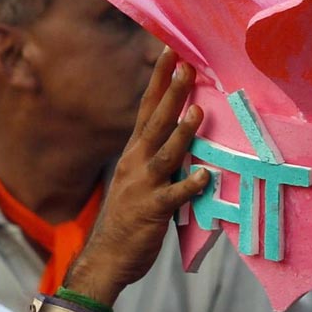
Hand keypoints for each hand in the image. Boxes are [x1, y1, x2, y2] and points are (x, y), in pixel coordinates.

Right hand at [62, 50, 210, 307]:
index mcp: (134, 152)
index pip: (147, 108)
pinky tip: (206, 177)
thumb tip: (185, 132)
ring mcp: (144, 185)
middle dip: (171, 92)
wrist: (106, 259)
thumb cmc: (129, 218)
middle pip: (155, 121)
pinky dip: (189, 185)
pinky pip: (174, 196)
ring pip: (165, 153)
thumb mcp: (140, 178)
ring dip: (182, 132)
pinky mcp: (153, 210)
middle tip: (186, 65)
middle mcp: (136, 162)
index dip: (158, 80)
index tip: (169, 52)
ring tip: (198, 110)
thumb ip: (160, 155)